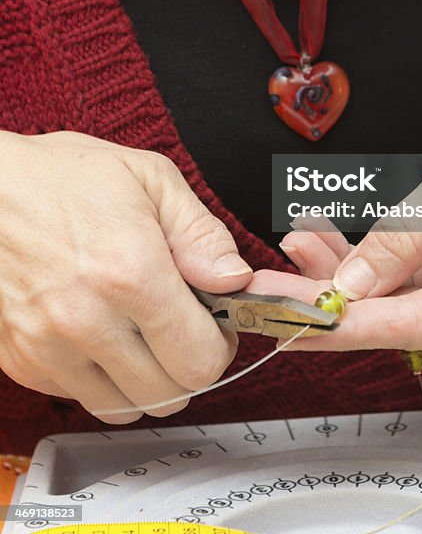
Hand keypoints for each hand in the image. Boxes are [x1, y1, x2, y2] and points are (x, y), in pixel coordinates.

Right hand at [0, 130, 252, 421]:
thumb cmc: (62, 177)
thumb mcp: (150, 179)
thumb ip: (202, 234)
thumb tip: (236, 279)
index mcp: (131, 272)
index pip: (200, 360)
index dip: (219, 342)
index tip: (214, 321)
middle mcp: (88, 320)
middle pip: (169, 394)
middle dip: (186, 364)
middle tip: (181, 325)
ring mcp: (49, 347)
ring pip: (124, 408)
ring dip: (144, 379)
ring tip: (141, 332)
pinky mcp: (21, 361)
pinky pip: (79, 397)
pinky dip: (100, 377)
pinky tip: (101, 331)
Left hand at [258, 100, 421, 353]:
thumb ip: (402, 241)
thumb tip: (345, 288)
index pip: (408, 324)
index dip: (338, 324)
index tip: (281, 323)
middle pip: (396, 318)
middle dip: (327, 298)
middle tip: (262, 286)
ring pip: (395, 301)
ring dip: (342, 275)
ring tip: (292, 246)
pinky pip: (409, 282)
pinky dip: (369, 263)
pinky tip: (325, 241)